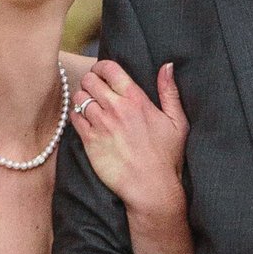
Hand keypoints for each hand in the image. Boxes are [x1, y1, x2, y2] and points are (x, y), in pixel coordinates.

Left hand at [71, 56, 189, 219]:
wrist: (151, 187)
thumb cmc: (167, 157)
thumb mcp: (178, 121)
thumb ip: (169, 91)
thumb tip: (167, 66)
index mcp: (136, 100)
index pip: (109, 69)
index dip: (102, 67)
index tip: (102, 72)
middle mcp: (116, 108)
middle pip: (90, 80)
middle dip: (90, 81)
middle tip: (94, 89)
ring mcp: (101, 125)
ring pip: (79, 98)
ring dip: (83, 98)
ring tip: (89, 105)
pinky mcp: (90, 141)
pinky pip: (74, 118)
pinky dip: (77, 115)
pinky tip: (85, 120)